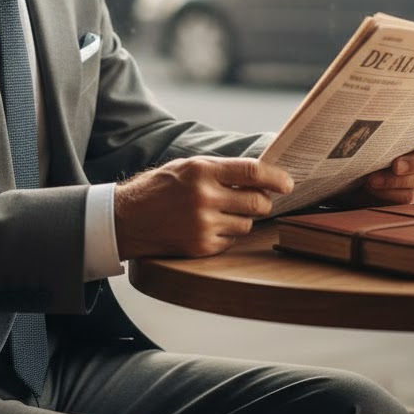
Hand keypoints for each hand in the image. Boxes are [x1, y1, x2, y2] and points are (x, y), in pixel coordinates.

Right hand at [114, 157, 293, 259]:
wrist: (125, 219)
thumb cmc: (159, 188)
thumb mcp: (187, 167)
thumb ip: (221, 170)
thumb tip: (259, 175)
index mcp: (201, 170)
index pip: (252, 171)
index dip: (276, 177)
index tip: (288, 183)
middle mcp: (204, 197)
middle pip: (257, 201)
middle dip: (264, 201)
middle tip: (260, 199)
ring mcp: (203, 224)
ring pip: (247, 224)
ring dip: (243, 218)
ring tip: (224, 212)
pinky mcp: (201, 247)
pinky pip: (231, 241)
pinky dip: (227, 234)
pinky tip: (210, 226)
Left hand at [335, 117, 413, 207]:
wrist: (346, 166)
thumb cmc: (358, 141)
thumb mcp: (367, 129)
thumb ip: (378, 122)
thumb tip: (372, 111)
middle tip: (395, 166)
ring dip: (397, 180)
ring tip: (372, 179)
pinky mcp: (409, 191)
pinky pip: (409, 195)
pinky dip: (391, 193)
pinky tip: (374, 188)